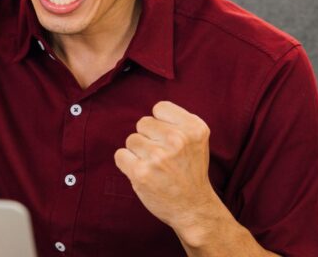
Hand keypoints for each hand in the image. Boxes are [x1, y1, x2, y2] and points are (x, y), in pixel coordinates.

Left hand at [113, 101, 219, 233]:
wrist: (193, 208)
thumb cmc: (190, 171)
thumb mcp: (196, 140)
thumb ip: (177, 122)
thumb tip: (149, 113)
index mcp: (195, 129)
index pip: (160, 108)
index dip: (160, 123)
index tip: (168, 139)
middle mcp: (178, 140)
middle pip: (143, 123)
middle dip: (148, 137)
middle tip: (162, 156)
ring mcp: (158, 157)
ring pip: (131, 139)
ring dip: (138, 152)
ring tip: (154, 167)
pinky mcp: (141, 173)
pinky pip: (120, 155)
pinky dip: (127, 163)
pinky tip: (142, 173)